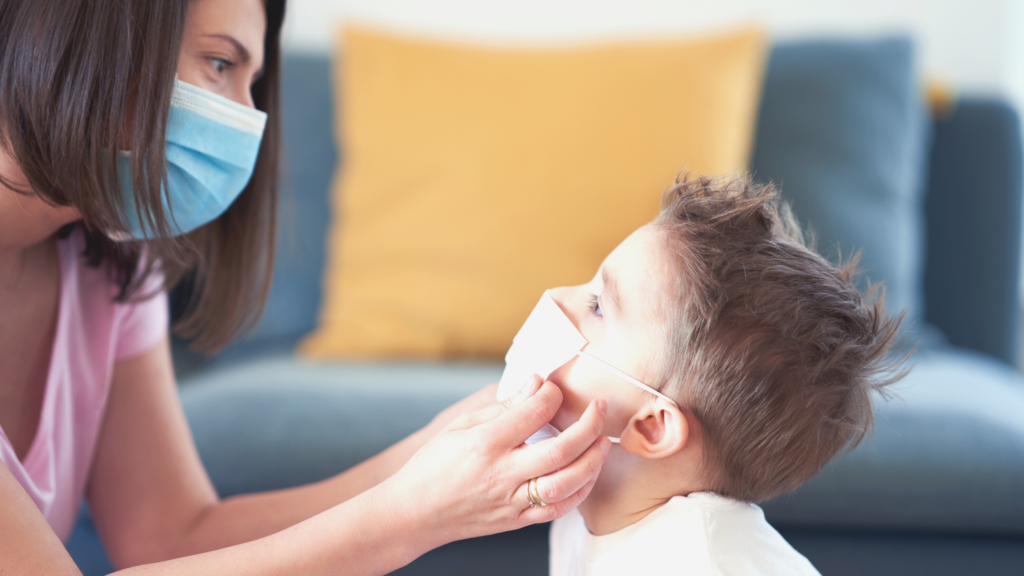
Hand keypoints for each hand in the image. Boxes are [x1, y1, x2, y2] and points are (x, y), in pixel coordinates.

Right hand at [380, 375, 610, 548]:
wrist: (414, 513)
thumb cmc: (433, 466)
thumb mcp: (459, 426)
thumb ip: (502, 406)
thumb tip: (535, 384)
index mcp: (484, 444)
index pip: (532, 414)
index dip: (551, 395)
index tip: (553, 388)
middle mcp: (501, 475)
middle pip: (559, 451)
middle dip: (588, 426)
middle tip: (599, 409)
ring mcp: (511, 501)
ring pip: (565, 484)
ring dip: (592, 461)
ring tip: (603, 442)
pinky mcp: (516, 520)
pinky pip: (556, 509)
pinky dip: (579, 491)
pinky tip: (587, 474)